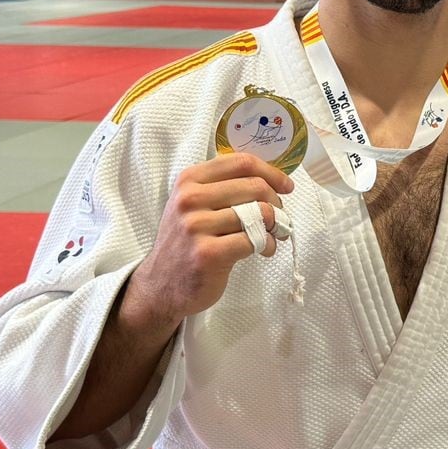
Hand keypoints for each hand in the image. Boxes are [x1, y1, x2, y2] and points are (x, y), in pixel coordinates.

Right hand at [123, 153, 294, 330]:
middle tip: (278, 219)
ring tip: (270, 236)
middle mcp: (190, 198)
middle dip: (277, 203)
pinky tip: (263, 250)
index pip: (241, 163)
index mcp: (189, 180)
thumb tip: (272, 180)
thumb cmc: (187, 242)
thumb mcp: (194, 204)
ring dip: (274, 226)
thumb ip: (224, 187)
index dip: (272, 173)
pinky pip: (254, 240)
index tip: (286, 186)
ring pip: (259, 213)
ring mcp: (197, 226)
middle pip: (255, 187)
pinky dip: (268, 245)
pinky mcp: (208, 253)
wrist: (161, 285)